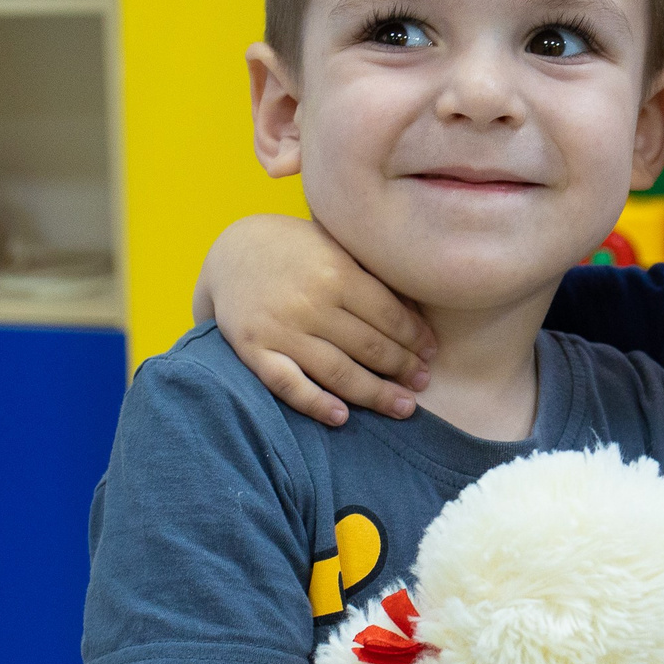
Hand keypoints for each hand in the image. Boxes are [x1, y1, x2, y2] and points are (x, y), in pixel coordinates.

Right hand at [201, 215, 433, 426]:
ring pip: (338, 372)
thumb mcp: (335, 246)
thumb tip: (416, 316)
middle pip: (370, 347)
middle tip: (423, 382)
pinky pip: (288, 385)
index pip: (389, 316)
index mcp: (336, 271)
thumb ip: (371, 276)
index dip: (416, 339)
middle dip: (403, 368)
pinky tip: (341, 417)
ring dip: (376, 394)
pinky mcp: (254, 350)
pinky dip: (315, 404)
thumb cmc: (296, 249)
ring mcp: (280, 330)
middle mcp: (310, 303)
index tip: (431, 353)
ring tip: (403, 407)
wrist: (232, 252)